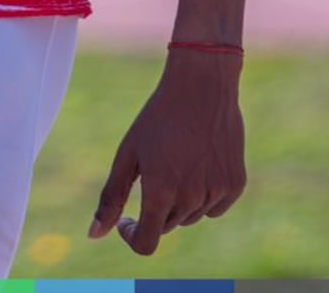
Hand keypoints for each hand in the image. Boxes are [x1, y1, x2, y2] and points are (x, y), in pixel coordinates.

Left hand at [89, 50, 246, 255]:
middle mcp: (190, 199)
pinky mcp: (235, 185)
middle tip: (155, 168)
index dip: (132, 236)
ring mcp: (216, 193)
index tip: (128, 219)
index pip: (146, 243)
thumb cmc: (158, 117)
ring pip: (190, 216)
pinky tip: (200, 162)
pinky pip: (215, 206)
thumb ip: (112, 196)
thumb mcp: (129, 152)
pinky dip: (204, 194)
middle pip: (167, 225)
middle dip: (156, 207)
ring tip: (178, 158)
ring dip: (180, 199)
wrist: (201, 86)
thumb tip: (93, 235)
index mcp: (159, 192)